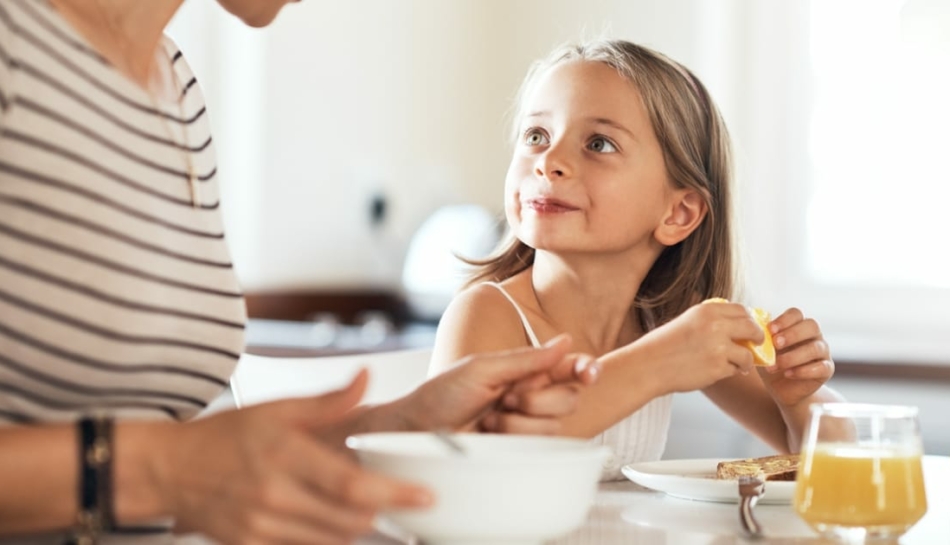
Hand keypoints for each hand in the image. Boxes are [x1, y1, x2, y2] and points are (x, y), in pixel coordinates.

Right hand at [159, 372, 431, 544]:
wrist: (170, 470)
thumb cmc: (225, 436)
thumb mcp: (277, 409)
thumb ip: (328, 402)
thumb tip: (366, 378)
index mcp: (285, 456)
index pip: (352, 485)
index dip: (394, 494)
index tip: (424, 495)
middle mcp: (275, 496)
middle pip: (349, 521)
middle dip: (382, 513)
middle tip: (399, 498)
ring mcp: (262, 526)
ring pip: (332, 541)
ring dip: (359, 528)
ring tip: (369, 509)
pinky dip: (328, 540)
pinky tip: (333, 523)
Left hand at [399, 334, 599, 434]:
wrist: (418, 430)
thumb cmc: (441, 394)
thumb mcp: (482, 368)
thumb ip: (526, 359)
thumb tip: (565, 341)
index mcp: (523, 371)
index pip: (566, 367)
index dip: (584, 368)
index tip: (587, 372)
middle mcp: (530, 397)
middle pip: (569, 398)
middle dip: (539, 399)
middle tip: (507, 397)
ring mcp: (526, 424)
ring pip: (555, 424)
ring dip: (520, 420)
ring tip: (489, 418)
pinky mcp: (521, 450)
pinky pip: (539, 444)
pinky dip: (514, 436)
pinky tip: (492, 434)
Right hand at [639, 300, 763, 392]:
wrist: (649, 366)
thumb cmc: (664, 346)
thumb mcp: (687, 321)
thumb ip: (711, 321)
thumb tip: (738, 326)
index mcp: (707, 311)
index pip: (741, 310)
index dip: (749, 319)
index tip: (750, 327)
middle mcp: (716, 325)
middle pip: (751, 328)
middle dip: (757, 337)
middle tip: (757, 344)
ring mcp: (718, 347)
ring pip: (747, 353)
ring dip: (746, 360)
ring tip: (739, 365)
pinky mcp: (718, 367)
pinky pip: (735, 369)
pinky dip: (731, 371)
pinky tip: (719, 371)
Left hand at [758, 307, 834, 406]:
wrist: (781, 389)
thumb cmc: (771, 363)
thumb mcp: (763, 350)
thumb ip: (762, 339)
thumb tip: (751, 328)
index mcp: (797, 326)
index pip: (796, 314)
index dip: (784, 320)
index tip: (770, 330)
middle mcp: (813, 336)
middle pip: (811, 326)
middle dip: (792, 334)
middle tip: (775, 344)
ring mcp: (823, 352)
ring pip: (815, 348)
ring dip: (793, 356)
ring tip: (775, 366)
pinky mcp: (827, 369)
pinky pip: (822, 367)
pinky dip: (803, 371)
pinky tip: (788, 374)